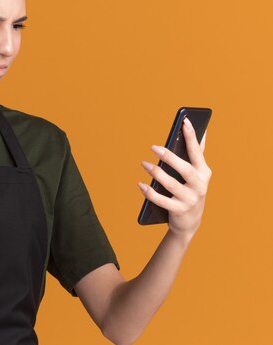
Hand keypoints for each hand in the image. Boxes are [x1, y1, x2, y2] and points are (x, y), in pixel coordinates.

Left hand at [138, 117, 211, 239]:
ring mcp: (191, 199)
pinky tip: (140, 185)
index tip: (184, 121)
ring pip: (172, 185)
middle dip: (170, 157)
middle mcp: (200, 185)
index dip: (192, 137)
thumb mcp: (196, 174)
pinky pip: (163, 201)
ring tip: (144, 164)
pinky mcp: (180, 210)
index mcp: (203, 172)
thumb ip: (196, 155)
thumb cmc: (189, 191)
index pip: (197, 152)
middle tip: (153, 147)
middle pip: (185, 169)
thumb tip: (199, 130)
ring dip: (157, 174)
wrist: (189, 222)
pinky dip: (150, 193)